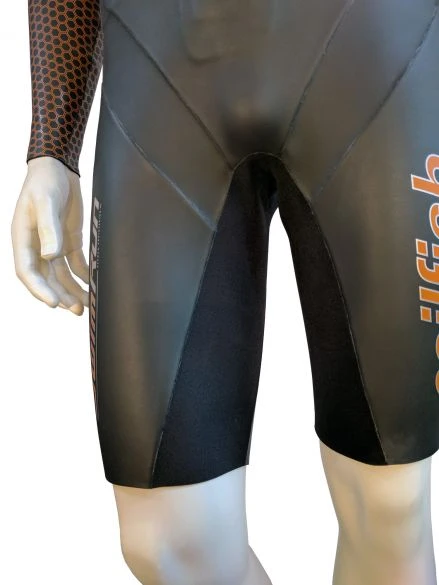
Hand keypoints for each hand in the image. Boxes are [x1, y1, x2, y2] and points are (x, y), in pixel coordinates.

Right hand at [11, 156, 88, 315]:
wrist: (57, 167)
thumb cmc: (44, 182)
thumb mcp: (45, 202)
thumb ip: (48, 229)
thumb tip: (49, 256)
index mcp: (23, 239)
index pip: (27, 272)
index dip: (39, 290)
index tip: (53, 303)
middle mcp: (37, 246)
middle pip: (46, 279)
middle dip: (60, 296)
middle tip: (76, 310)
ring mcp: (53, 245)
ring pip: (61, 276)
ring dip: (72, 291)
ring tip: (86, 305)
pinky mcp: (68, 241)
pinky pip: (75, 264)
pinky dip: (83, 276)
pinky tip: (92, 285)